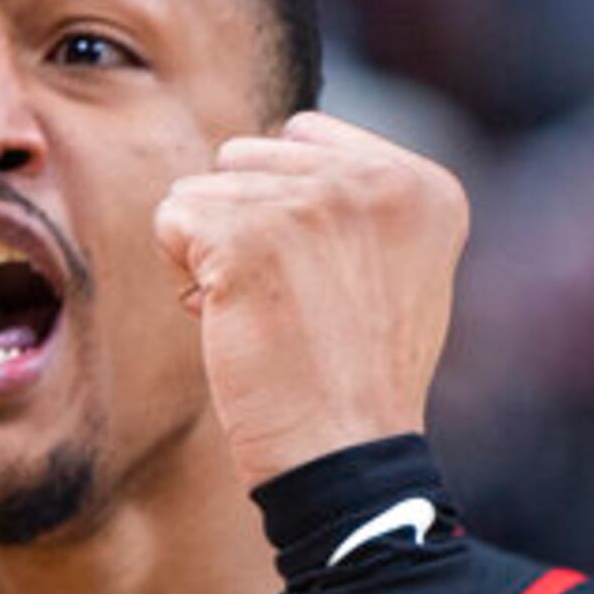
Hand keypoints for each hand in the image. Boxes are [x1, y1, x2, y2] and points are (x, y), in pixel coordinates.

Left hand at [151, 112, 467, 494]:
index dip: (285, 208)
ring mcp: (311, 203)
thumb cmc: (355, 377)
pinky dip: (181, 271)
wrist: (344, 455)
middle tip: (283, 302)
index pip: (306, 138)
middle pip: (249, 157)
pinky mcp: (246, 235)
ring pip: (203, 188)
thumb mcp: (390, 270)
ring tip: (258, 314)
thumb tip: (263, 148)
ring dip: (210, 253)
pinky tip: (225, 318)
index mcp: (422, 185)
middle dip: (243, 224)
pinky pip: (171, 218)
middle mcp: (376, 180)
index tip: (315, 277)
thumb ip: (349, 200)